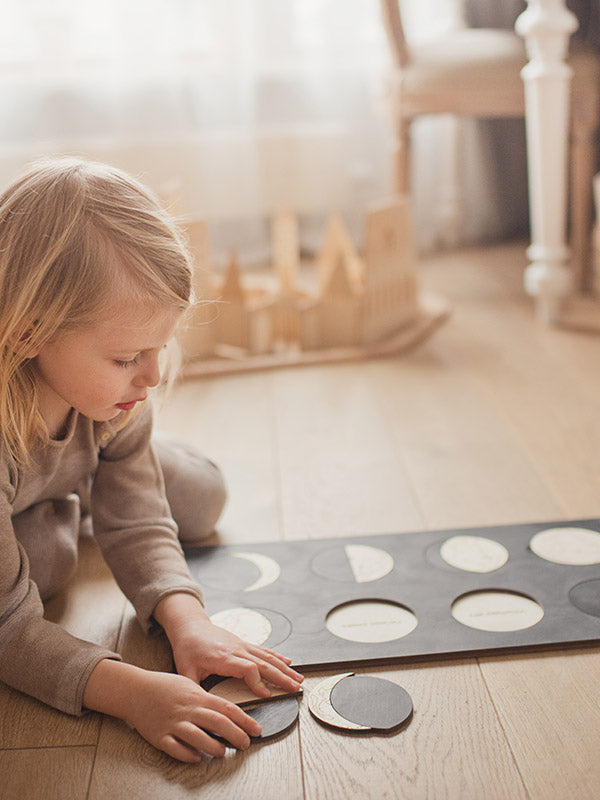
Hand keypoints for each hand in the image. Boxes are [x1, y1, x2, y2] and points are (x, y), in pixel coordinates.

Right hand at [84, 659, 261, 761]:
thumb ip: (206, 697)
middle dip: (235, 734)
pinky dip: (186, 754)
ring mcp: (174, 723)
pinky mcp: (160, 736)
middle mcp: (188, 710)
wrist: (136, 690)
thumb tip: (226, 710)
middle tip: (246, 743)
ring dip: (213, 746)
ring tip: (223, 752)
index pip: (226, 708)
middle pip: (216, 722)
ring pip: (197, 736)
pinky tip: (196, 758)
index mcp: (197, 697)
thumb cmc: (165, 687)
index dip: (244, 719)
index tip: (257, 729)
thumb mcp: (189, 684)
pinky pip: (175, 747)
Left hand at [153, 593, 303, 697]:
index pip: (247, 668)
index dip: (258, 682)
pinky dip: (278, 657)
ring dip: (285, 669)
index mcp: (224, 657)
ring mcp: (243, 645)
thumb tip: (199, 709)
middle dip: (281, 677)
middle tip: (296, 688)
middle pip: (263, 663)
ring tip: (299, 679)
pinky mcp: (244, 644)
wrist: (191, 626)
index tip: (267, 695)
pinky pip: (264, 651)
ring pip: (268, 657)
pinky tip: (288, 663)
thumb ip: (193, 689)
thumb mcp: (185, 670)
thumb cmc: (188, 648)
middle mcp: (237, 650)